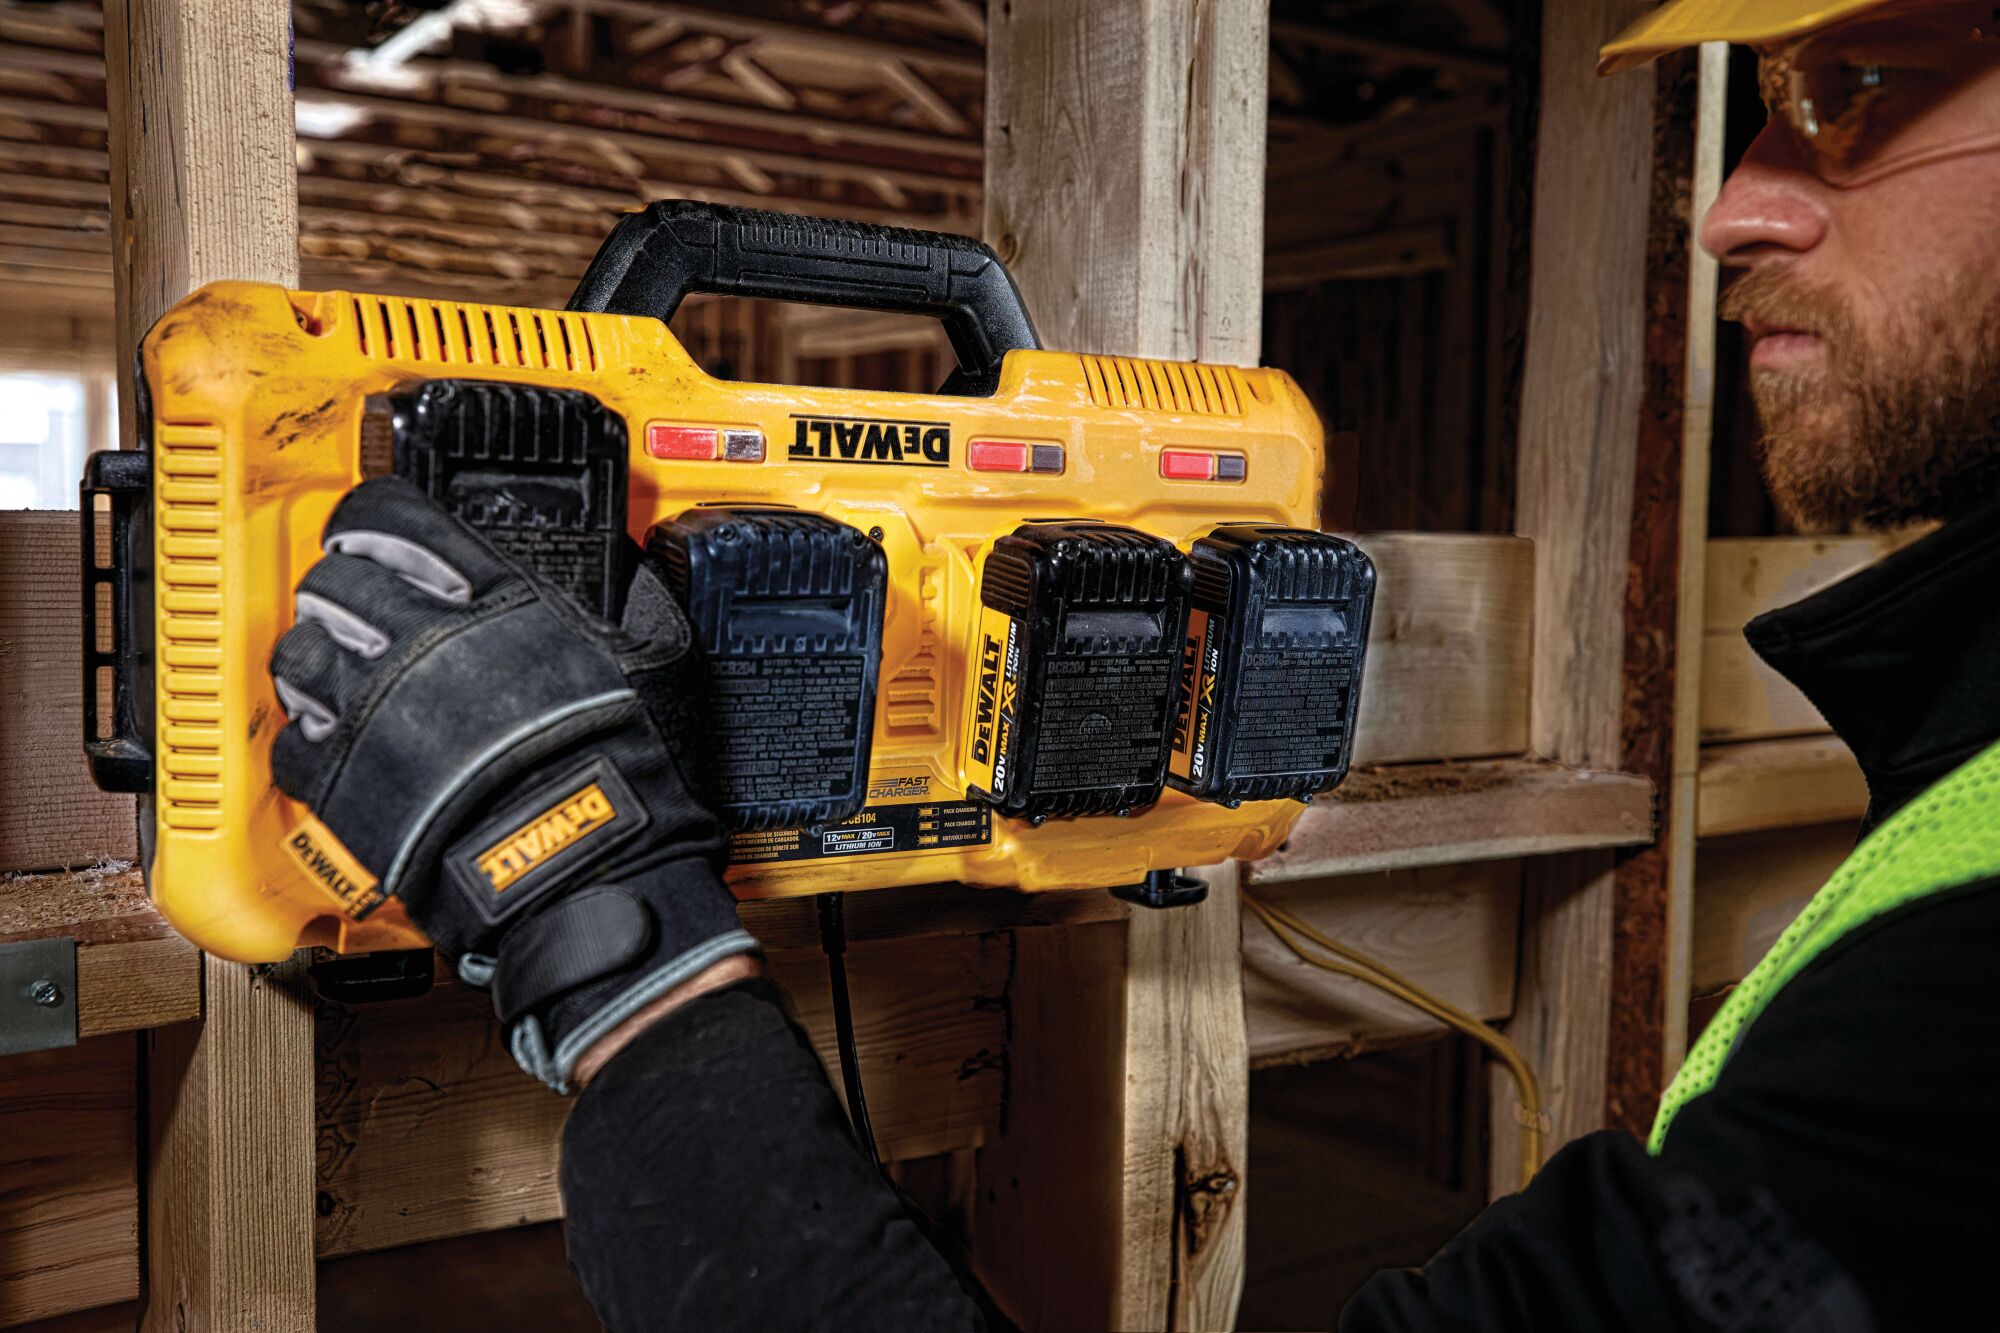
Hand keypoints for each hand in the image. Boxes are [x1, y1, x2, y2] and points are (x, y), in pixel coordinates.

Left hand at [269, 477, 757, 1089]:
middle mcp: (421, 639)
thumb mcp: (637, 664)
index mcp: (493, 599)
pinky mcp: (340, 777)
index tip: (375, 531)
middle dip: (340, 585)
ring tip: (338, 670)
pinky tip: (335, 741)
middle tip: (357, 604)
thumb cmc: (615, 775)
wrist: (578, 867)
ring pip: (297, 650)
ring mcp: (371, 707)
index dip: (376, 519)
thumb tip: (632, 582)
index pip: (398, 519)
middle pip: (334, 577)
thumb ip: (611, 614)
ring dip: (313, 654)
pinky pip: (290, 738)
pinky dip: (305, 735)